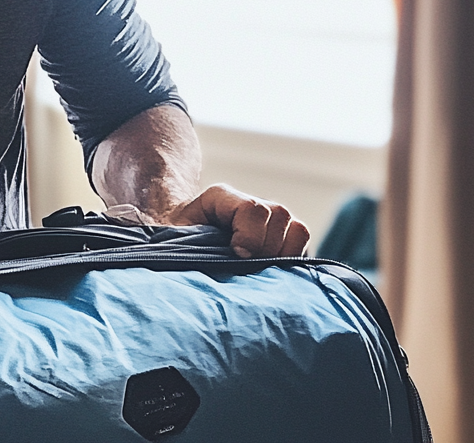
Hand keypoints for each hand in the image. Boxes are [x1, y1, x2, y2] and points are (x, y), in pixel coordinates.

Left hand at [165, 183, 309, 257]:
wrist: (178, 240)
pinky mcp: (282, 240)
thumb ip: (179, 241)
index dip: (248, 235)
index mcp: (221, 197)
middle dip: (265, 246)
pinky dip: (292, 261)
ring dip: (282, 253)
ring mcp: (269, 221)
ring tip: (258, 270)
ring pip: (296, 230)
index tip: (235, 255)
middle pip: (279, 215)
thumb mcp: (170, 236)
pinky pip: (303, 244)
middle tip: (246, 264)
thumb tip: (197, 258)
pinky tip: (271, 276)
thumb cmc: (172, 241)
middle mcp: (249, 205)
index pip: (252, 208)